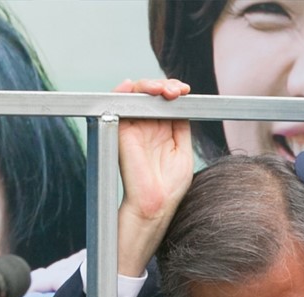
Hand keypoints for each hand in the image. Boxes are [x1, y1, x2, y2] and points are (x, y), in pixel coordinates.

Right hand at [114, 78, 193, 275]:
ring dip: (151, 85)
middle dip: (165, 85)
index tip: (185, 91)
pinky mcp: (120, 129)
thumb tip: (181, 104)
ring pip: (136, 93)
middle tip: (176, 91)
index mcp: (161, 131)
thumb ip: (180, 126)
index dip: (174, 92)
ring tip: (165, 90)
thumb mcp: (182, 151)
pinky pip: (118, 100)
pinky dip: (127, 88)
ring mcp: (132, 126)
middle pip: (152, 94)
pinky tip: (143, 87)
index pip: (165, 102)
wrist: (155, 205)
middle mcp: (146, 126)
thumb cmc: (169, 186)